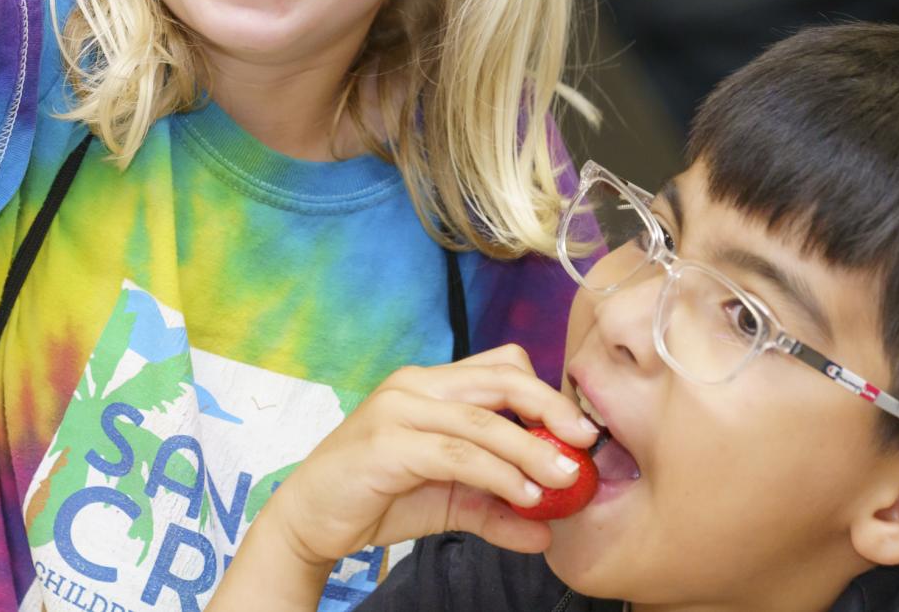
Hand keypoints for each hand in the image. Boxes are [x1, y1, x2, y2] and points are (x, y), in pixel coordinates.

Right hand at [259, 346, 598, 567]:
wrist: (311, 518)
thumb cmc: (376, 497)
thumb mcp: (448, 501)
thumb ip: (496, 509)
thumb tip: (549, 532)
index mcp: (431, 385)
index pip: (500, 366)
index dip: (546, 392)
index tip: (581, 430)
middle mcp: (415, 385)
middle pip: (501, 378)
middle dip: (551, 408)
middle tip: (587, 443)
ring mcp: (398, 409)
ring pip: (484, 419)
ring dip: (532, 450)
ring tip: (566, 480)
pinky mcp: (387, 443)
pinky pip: (457, 453)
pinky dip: (500, 474)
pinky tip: (526, 497)